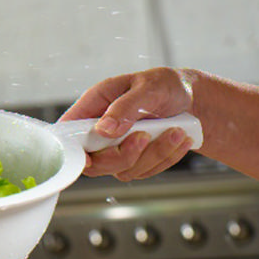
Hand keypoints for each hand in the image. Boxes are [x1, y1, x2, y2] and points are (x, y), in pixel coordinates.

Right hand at [60, 67, 195, 179]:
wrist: (190, 100)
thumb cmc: (166, 86)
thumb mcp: (149, 86)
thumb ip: (125, 106)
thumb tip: (104, 129)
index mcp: (94, 106)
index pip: (68, 135)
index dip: (72, 151)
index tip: (89, 158)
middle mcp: (100, 131)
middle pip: (95, 163)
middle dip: (124, 155)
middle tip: (146, 136)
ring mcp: (115, 150)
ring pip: (123, 170)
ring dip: (154, 154)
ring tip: (176, 131)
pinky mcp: (134, 162)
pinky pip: (144, 172)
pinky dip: (165, 157)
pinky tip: (178, 139)